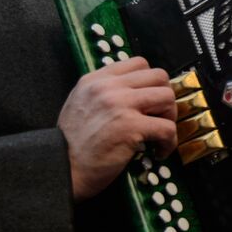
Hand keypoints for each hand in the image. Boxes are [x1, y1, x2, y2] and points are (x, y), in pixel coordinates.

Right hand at [58, 57, 176, 201]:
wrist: (62, 168)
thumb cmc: (72, 144)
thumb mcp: (80, 103)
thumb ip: (104, 92)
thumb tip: (136, 90)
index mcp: (95, 80)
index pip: (139, 63)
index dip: (151, 81)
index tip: (152, 99)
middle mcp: (108, 87)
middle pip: (159, 76)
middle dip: (165, 97)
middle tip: (159, 117)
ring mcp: (120, 104)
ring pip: (167, 97)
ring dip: (169, 117)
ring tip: (159, 134)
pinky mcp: (130, 126)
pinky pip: (168, 128)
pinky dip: (169, 142)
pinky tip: (159, 151)